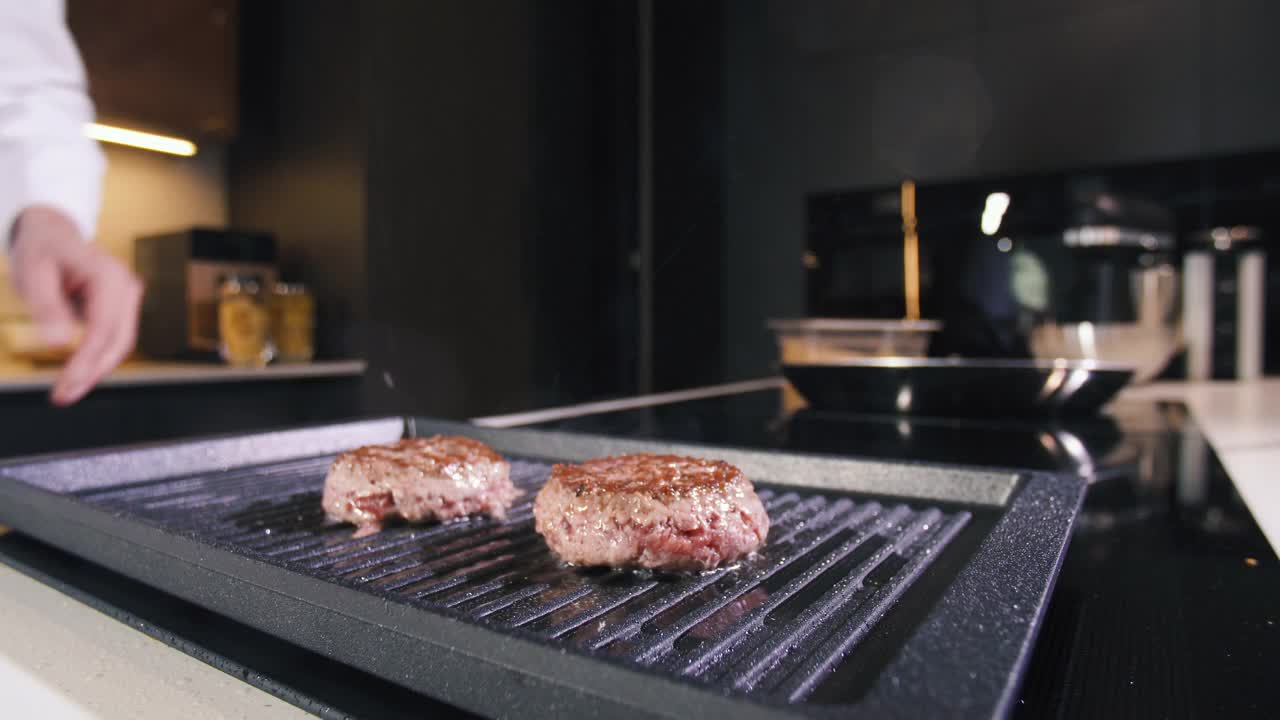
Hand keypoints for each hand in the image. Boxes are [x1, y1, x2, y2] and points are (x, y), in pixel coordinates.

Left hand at [9, 206, 142, 405]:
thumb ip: (47, 307)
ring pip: (121, 344)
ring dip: (97, 370)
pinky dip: (98, 358)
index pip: (104, 328)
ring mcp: (127, 297)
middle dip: (92, 372)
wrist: (51, 233)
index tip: (66, 384)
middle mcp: (126, 286)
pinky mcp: (121, 307)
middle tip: (63, 395)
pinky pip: (115, 338)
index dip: (86, 361)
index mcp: (108, 275)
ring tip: (68, 389)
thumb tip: (59, 340)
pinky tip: (78, 371)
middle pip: (119, 341)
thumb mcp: (33, 273)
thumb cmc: (41, 248)